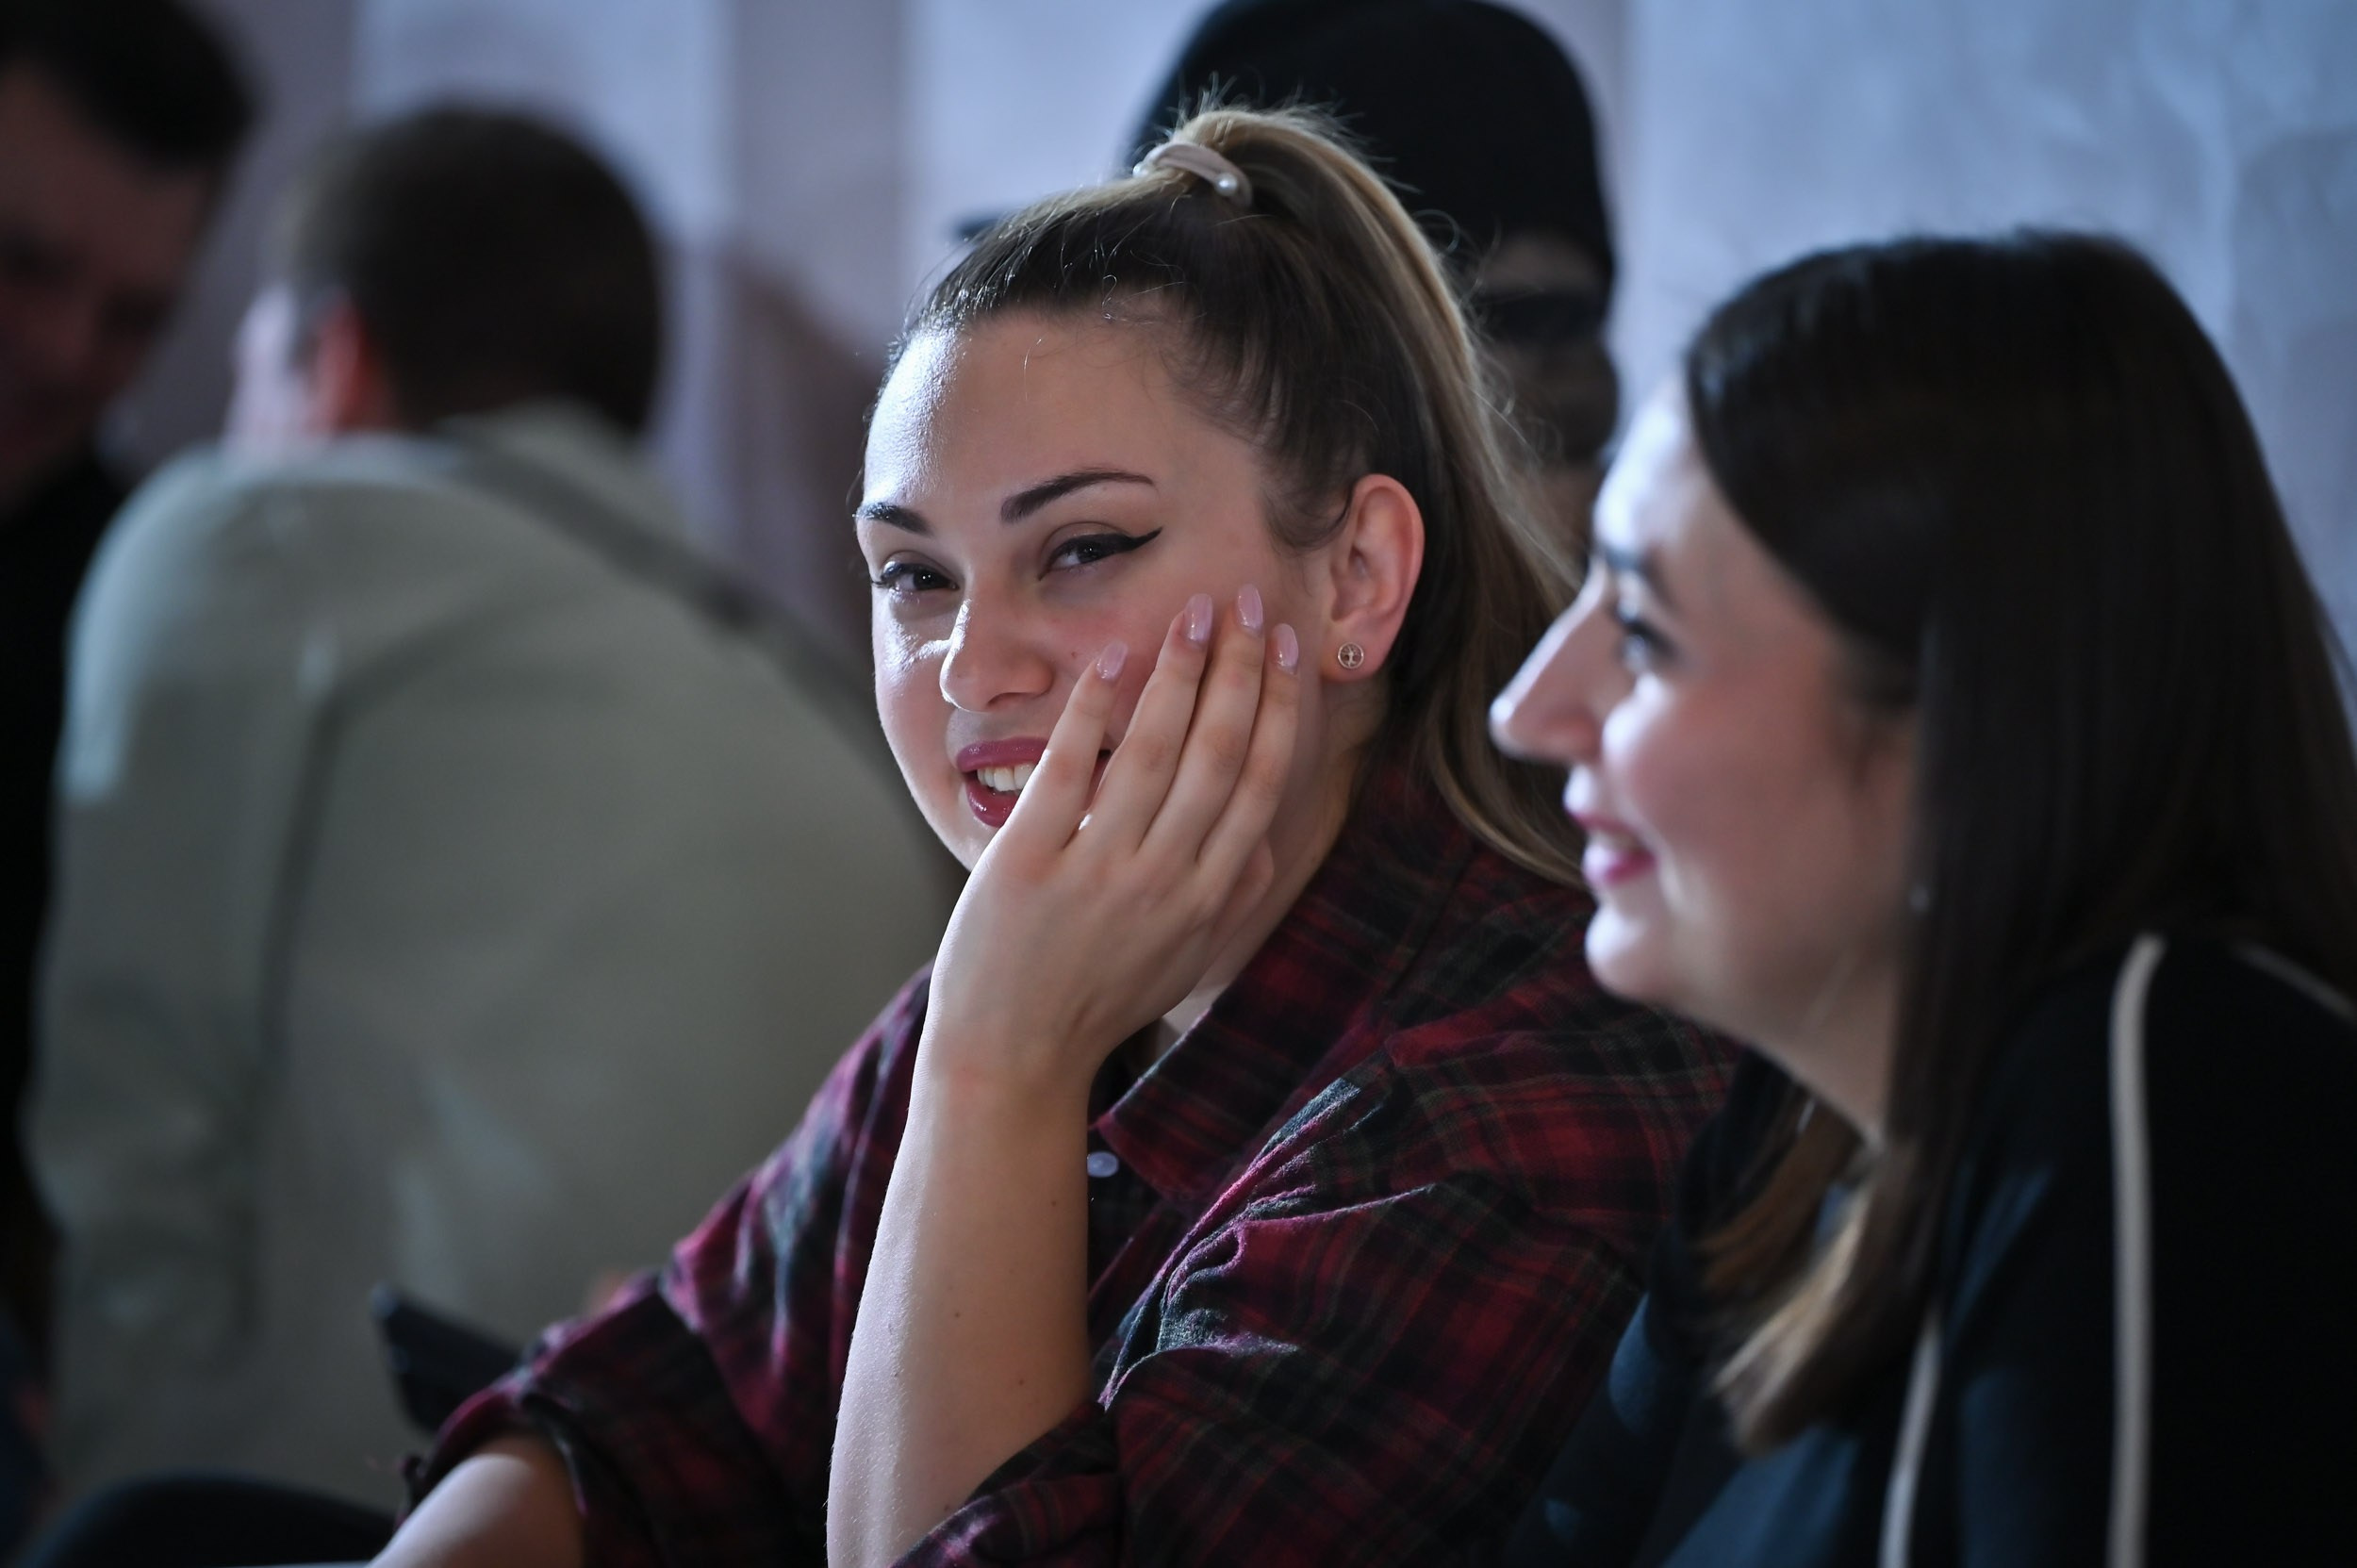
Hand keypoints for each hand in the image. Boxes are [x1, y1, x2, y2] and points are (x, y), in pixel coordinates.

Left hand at [920, 585, 1302, 1094]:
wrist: (1012, 1056)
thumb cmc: (1100, 1002)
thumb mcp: (1185, 960)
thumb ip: (1231, 899)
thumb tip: (1264, 837)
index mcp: (1211, 897)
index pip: (1262, 780)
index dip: (1280, 705)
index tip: (1287, 646)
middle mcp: (1167, 879)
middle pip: (1220, 750)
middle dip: (1242, 667)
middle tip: (1247, 601)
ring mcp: (1100, 870)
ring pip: (1157, 749)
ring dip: (1181, 671)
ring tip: (1193, 614)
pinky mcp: (1032, 860)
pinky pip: (1072, 767)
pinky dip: (1096, 708)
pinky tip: (1113, 660)